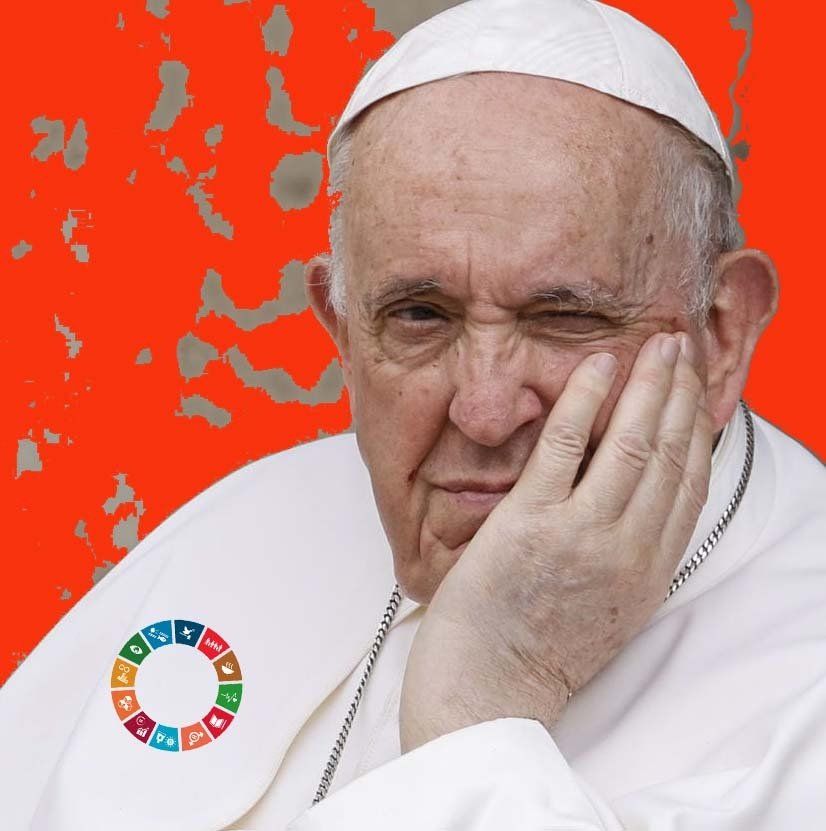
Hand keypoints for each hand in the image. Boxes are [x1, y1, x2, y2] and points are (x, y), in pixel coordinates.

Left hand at [399, 331, 712, 751]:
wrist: (485, 695)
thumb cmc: (532, 655)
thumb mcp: (603, 612)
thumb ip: (624, 559)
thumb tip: (627, 508)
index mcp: (647, 572)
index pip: (689, 486)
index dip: (697, 430)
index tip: (695, 393)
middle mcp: (628, 551)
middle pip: (672, 455)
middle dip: (681, 394)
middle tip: (683, 349)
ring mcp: (582, 536)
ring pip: (633, 443)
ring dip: (648, 385)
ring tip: (656, 344)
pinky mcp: (531, 524)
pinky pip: (568, 448)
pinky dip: (586, 400)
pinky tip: (597, 365)